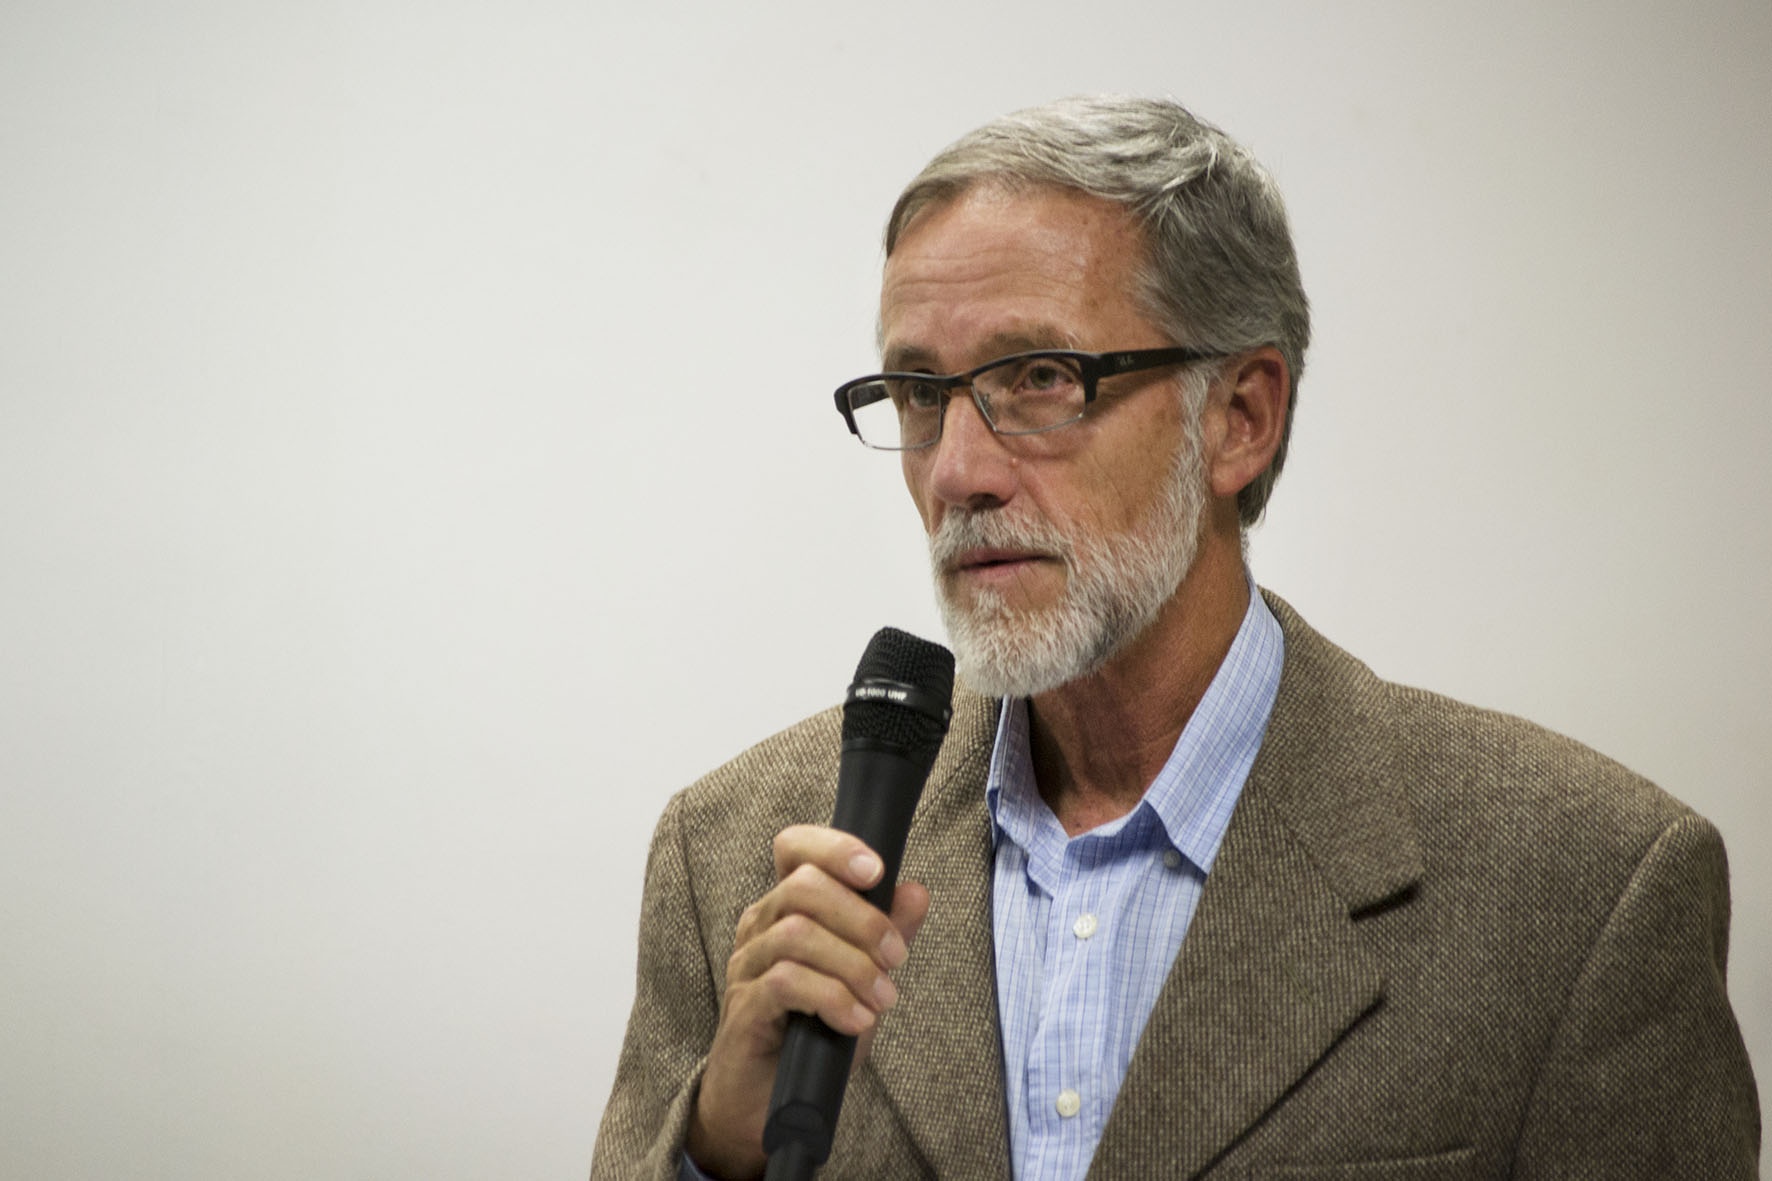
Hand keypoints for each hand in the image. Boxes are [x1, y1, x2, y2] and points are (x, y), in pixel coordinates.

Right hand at [685, 824, 930, 1179]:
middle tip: (896, 958)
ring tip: (882, 999)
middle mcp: (760, 927)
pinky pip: (786, 983)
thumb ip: (887, 934)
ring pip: (797, 934)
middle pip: (803, 886)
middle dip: (862, 919)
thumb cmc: (814, 1034)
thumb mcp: (862, 979)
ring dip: (853, 965)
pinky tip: (856, 1021)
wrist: (768, 1103)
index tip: (877, 871)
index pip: (794, 847)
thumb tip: (916, 891)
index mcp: (786, 907)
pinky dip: (832, 999)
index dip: (834, 846)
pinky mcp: (744, 1009)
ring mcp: (747, 966)